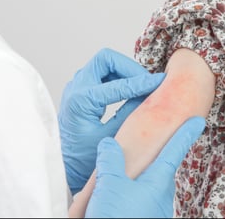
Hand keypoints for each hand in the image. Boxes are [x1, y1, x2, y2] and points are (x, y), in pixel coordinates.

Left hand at [59, 48, 165, 193]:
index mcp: (81, 101)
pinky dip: (118, 76)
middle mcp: (76, 88)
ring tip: (141, 86)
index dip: (142, 82)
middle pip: (106, 59)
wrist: (66, 165)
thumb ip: (130, 115)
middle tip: (146, 81)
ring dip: (124, 71)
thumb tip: (150, 99)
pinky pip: (101, 72)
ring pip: (104, 63)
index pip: (118, 84)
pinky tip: (130, 90)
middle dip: (129, 67)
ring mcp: (76, 86)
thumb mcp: (111, 138)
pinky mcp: (81, 89)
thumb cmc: (83, 157)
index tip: (159, 82)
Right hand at [86, 117, 205, 217]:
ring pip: (144, 191)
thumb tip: (110, 145)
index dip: (185, 133)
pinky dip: (126, 202)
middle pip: (157, 172)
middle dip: (149, 163)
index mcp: (157, 181)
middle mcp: (161, 197)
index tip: (198, 121)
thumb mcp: (110, 184)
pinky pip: (137, 207)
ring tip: (112, 190)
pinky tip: (112, 206)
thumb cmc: (117, 217)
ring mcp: (155, 213)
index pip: (174, 150)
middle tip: (141, 155)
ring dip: (132, 186)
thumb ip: (111, 160)